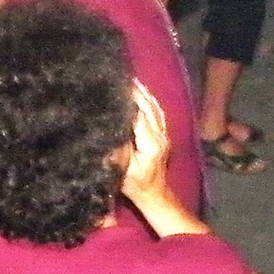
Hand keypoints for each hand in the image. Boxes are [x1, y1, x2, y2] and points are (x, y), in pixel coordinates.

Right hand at [122, 85, 178, 211]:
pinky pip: (158, 113)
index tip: (115, 87)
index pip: (139, 114)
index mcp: (151, 142)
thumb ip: (118, 149)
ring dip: (144, 94)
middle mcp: (160, 135)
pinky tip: (143, 94)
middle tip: (122, 77)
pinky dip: (150, 101)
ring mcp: (164, 135)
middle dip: (136, 92)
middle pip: (149, 107)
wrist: (155, 195)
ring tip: (131, 80)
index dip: (128, 100)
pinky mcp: (163, 136)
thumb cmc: (136, 186)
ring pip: (155, 108)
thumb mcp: (122, 170)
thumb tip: (110, 128)